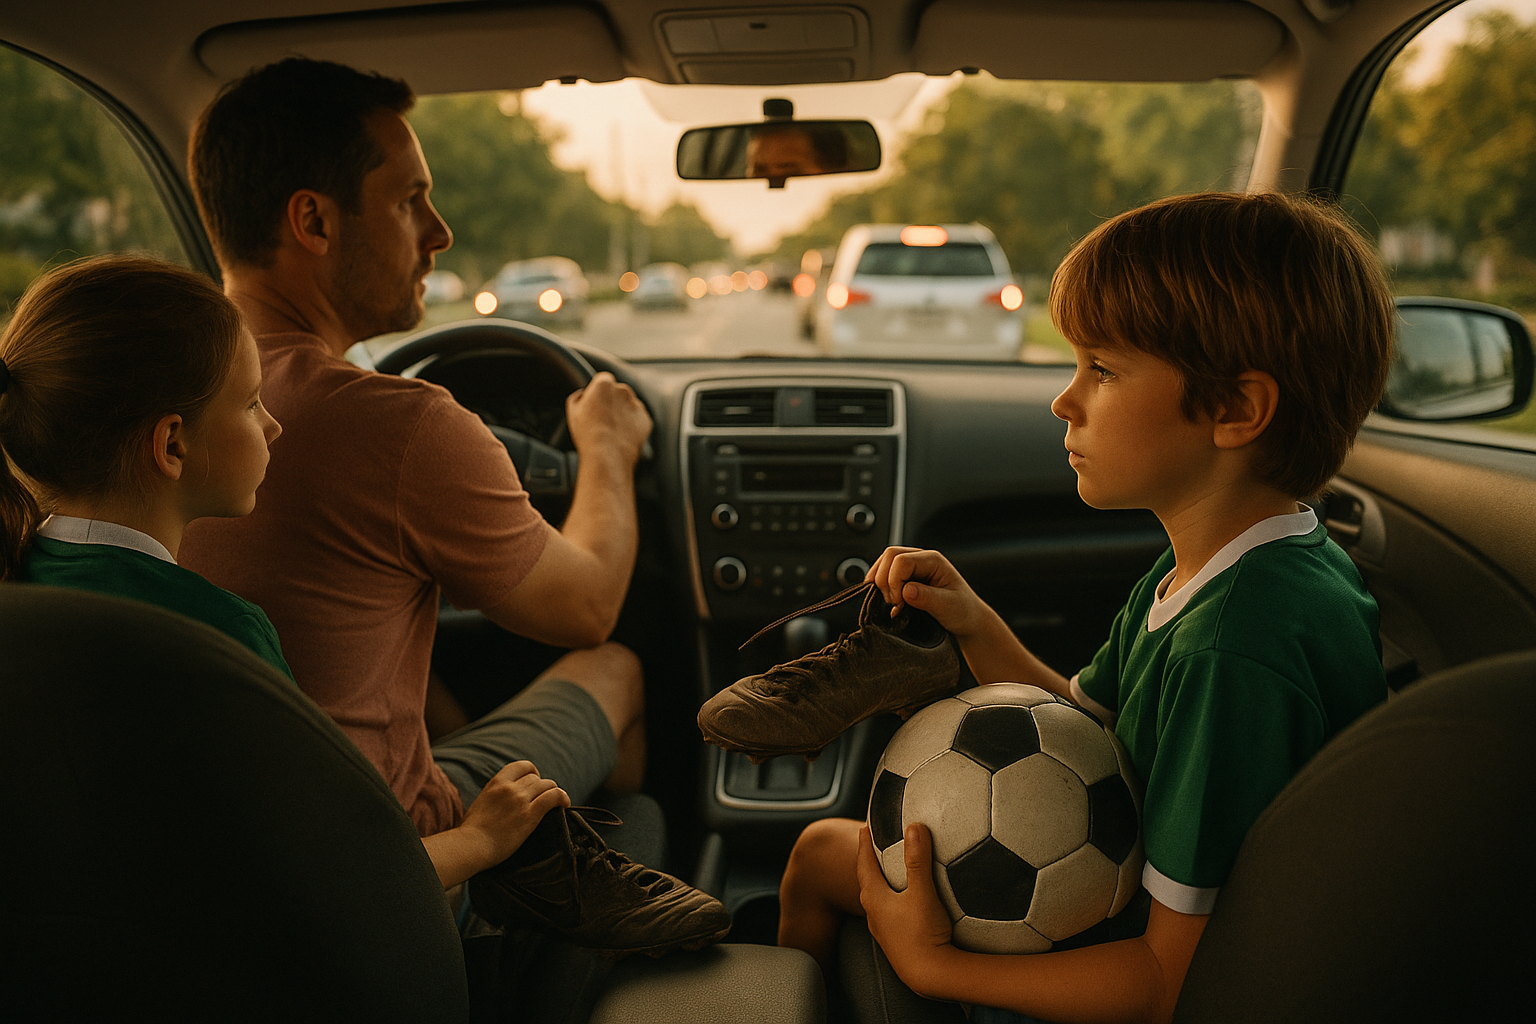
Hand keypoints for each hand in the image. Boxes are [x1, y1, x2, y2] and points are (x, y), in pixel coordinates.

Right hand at [457, 760, 569, 868]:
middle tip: (542, 801)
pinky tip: (565, 805)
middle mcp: (510, 787)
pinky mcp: (530, 814)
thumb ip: (494, 797)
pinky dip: (563, 798)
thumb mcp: (481, 804)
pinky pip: (554, 797)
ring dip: (553, 793)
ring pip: (548, 785)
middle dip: (542, 788)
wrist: (470, 846)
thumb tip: (501, 801)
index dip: (532, 773)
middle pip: (536, 778)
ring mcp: (521, 800)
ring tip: (556, 804)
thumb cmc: (471, 832)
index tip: (534, 784)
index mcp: (496, 783)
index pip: (522, 766)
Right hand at [566, 371, 651, 466]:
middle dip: (611, 402)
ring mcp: (636, 405)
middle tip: (601, 421)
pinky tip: (621, 437)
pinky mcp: (645, 419)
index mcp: (604, 384)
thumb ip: (577, 397)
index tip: (594, 405)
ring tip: (611, 431)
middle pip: (617, 392)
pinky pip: (637, 420)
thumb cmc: (587, 434)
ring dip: (622, 413)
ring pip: (628, 406)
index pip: (602, 380)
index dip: (597, 393)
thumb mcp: (573, 412)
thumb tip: (582, 394)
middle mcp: (623, 390)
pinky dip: (631, 426)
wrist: (607, 456)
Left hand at [856, 822, 954, 994]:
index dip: (865, 844)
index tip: (864, 829)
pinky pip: (886, 913)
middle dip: (868, 861)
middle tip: (873, 846)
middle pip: (866, 880)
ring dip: (878, 882)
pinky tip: (901, 904)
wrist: (929, 974)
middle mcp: (873, 913)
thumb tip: (914, 828)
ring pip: (875, 898)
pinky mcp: (894, 941)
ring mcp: (882, 929)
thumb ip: (918, 860)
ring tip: (887, 873)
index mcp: (874, 897)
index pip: (864, 863)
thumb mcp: (922, 892)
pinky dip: (889, 900)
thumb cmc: (923, 934)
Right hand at [868, 547, 988, 638]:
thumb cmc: (962, 610)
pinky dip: (880, 586)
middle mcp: (921, 559)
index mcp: (933, 561)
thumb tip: (906, 590)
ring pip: (883, 563)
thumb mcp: (949, 606)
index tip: (899, 603)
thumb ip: (928, 597)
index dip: (894, 582)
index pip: (901, 560)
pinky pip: (884, 573)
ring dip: (881, 583)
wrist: (967, 620)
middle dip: (884, 581)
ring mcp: (912, 566)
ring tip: (892, 603)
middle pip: (889, 556)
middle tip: (894, 604)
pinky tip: (887, 600)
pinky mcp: (905, 576)